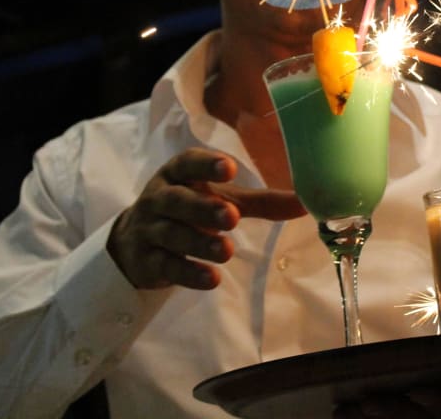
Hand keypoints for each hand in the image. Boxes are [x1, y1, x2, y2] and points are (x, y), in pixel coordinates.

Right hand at [107, 147, 306, 288]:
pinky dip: (189, 272)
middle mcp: (159, 198)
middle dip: (203, 208)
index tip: (229, 167)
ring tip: (227, 251)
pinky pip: (166, 265)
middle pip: (177, 200)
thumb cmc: (188, 210)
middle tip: (232, 217)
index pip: (187, 162)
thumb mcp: (219, 199)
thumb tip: (305, 203)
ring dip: (199, 242)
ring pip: (172, 234)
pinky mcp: (145, 261)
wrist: (134, 243)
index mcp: (177, 174)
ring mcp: (148, 230)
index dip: (206, 164)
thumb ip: (261, 202)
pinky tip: (211, 278)